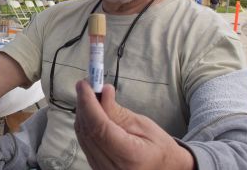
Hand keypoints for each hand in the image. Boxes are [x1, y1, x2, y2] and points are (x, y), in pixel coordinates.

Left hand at [74, 80, 194, 169]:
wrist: (164, 168)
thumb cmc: (160, 148)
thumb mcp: (144, 125)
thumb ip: (119, 112)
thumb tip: (102, 92)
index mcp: (130, 157)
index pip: (99, 128)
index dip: (88, 104)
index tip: (84, 85)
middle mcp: (111, 167)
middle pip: (87, 131)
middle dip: (84, 104)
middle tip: (87, 84)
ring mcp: (101, 169)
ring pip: (82, 135)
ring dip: (83, 112)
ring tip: (90, 94)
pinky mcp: (96, 166)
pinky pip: (84, 141)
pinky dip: (85, 123)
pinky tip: (91, 111)